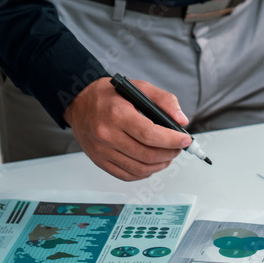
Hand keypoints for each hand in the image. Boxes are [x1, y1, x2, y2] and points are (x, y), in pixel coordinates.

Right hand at [63, 77, 191, 181]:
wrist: (78, 103)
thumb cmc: (108, 95)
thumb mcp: (138, 87)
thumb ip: (163, 100)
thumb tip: (181, 120)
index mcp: (117, 114)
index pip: (150, 135)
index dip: (172, 140)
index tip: (185, 140)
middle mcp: (107, 135)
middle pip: (147, 155)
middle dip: (170, 153)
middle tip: (178, 147)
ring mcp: (102, 151)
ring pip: (140, 168)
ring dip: (160, 165)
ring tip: (168, 155)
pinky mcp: (100, 161)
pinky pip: (127, 175)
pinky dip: (145, 172)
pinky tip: (151, 163)